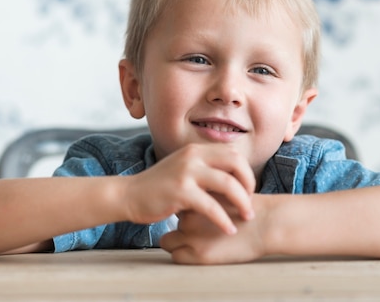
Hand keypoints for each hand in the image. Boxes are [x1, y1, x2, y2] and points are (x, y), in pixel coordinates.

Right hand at [123, 143, 255, 234]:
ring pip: (228, 184)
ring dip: (242, 202)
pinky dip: (223, 220)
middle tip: (250, 203)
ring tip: (247, 217)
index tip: (247, 191)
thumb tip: (232, 179)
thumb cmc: (160, 187)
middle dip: (249, 183)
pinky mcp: (181, 191)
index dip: (245, 172)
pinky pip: (211, 206)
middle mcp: (193, 156)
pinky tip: (229, 230)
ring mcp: (187, 172)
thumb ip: (205, 169)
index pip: (233, 153)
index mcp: (196, 150)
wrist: (129, 195)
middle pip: (236, 163)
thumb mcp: (184, 169)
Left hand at [160, 194, 268, 264]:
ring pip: (168, 240)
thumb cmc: (250, 207)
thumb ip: (206, 193)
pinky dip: (184, 255)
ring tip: (200, 241)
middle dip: (180, 225)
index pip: (175, 203)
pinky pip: (176, 256)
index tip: (194, 214)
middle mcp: (187, 214)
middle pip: (170, 221)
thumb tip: (194, 198)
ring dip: (179, 241)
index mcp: (194, 196)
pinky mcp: (198, 253)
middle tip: (198, 229)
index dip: (183, 208)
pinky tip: (201, 251)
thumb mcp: (225, 190)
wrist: (267, 223)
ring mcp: (191, 234)